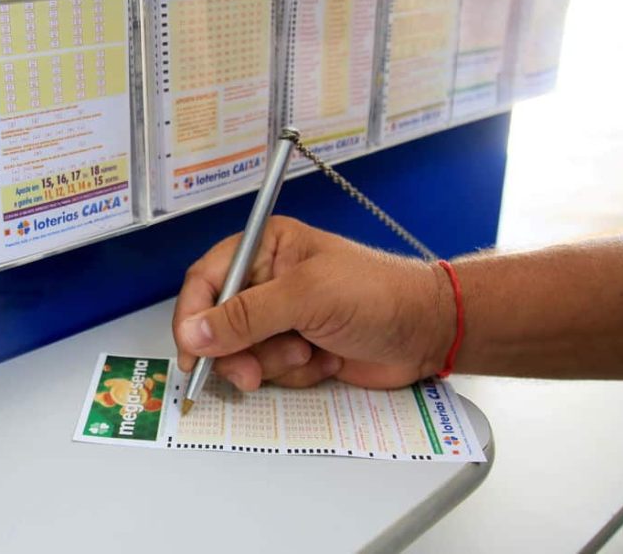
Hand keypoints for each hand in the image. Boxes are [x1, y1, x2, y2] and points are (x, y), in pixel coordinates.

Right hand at [172, 216, 453, 390]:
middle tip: (252, 373)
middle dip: (238, 352)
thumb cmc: (376, 295)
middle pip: (217, 325)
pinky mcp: (296, 350)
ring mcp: (282, 319)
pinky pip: (270, 372)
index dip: (193, 317)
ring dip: (274, 364)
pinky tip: (326, 361)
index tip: (192, 352)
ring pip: (242, 354)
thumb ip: (246, 315)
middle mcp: (267, 281)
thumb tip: (193, 334)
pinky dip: (295, 374)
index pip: (207, 280)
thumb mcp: (306, 297)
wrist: (430, 332)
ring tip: (310, 354)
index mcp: (265, 248)